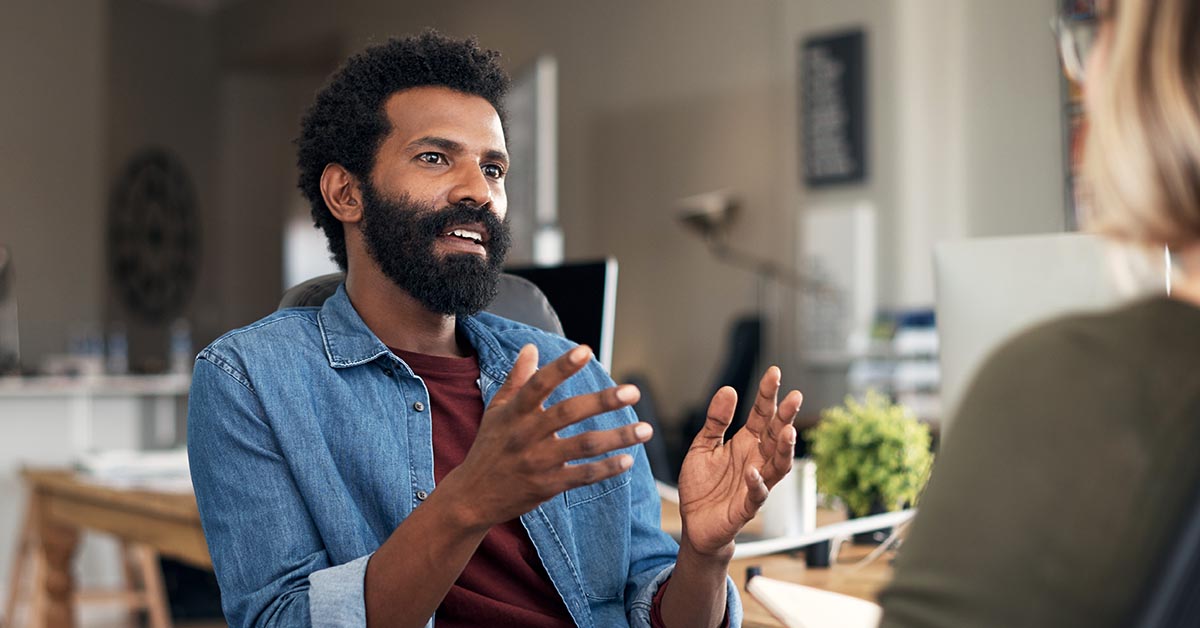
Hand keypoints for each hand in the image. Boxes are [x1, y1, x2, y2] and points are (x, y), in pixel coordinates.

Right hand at [441, 344, 651, 529]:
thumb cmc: (489, 448)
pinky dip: (607, 469)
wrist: (472, 497)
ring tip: (646, 429)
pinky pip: (583, 476)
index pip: (539, 384)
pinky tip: (628, 459)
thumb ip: (517, 379)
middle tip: (633, 392)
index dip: (562, 366)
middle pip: (569, 413)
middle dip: (603, 401)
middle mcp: (526, 434)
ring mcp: (538, 462)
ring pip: (584, 445)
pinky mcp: (547, 486)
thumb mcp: (496, 411)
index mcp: (514, 412)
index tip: (585, 350)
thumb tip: (530, 348)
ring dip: (618, 437)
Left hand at [677, 366, 801, 555]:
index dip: (768, 394)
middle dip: (786, 416)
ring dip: (784, 449)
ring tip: (787, 431)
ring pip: (777, 465)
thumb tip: (728, 389)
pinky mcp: (745, 507)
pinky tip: (752, 471)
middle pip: (775, 436)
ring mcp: (753, 484)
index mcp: (745, 443)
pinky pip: (756, 496)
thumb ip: (716, 421)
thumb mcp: (703, 446)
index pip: (761, 415)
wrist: (694, 524)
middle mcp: (755, 460)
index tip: (774, 372)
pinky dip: (756, 484)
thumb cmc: (703, 486)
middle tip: (796, 396)